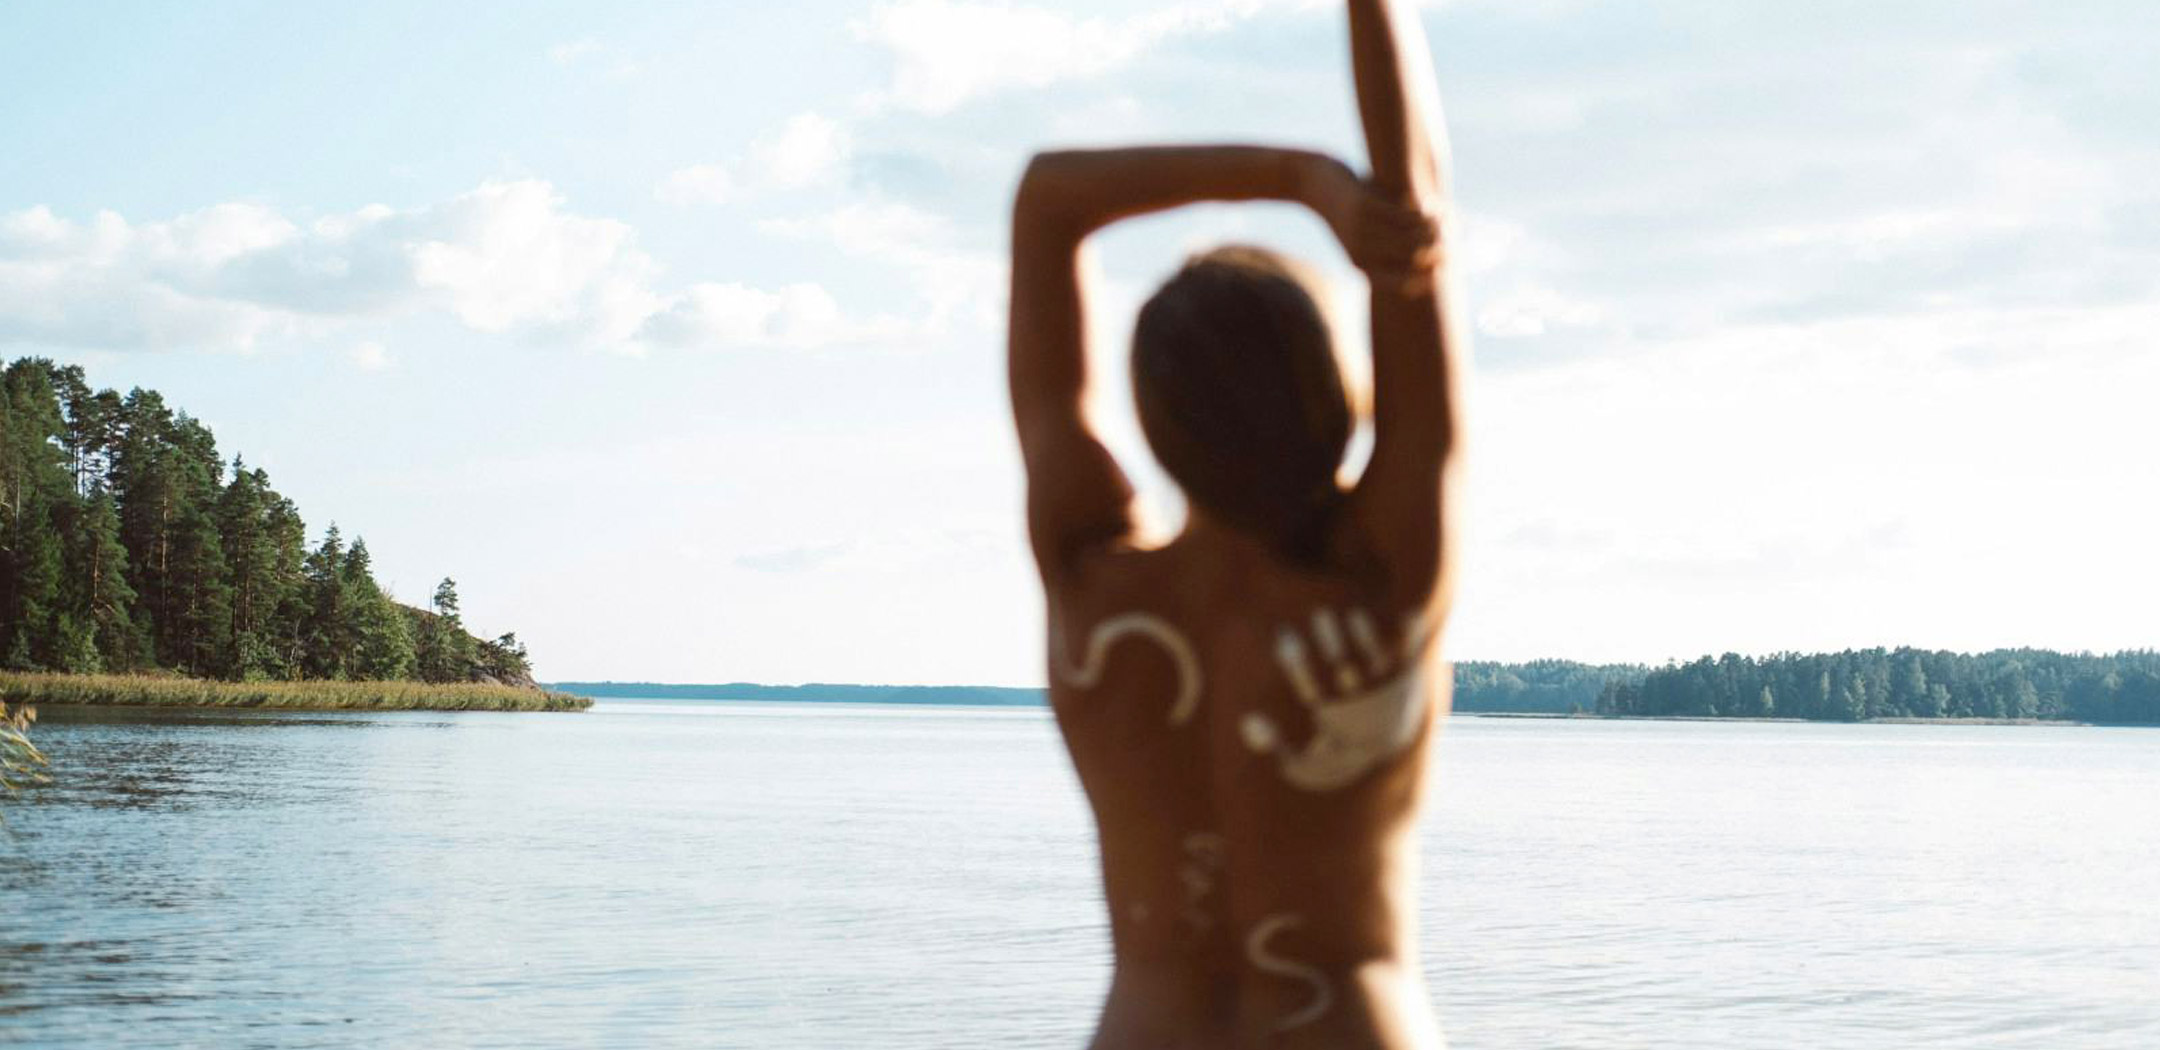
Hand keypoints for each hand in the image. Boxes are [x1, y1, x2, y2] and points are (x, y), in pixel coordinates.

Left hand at [1298, 154, 1441, 295]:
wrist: (1309, 182)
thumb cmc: (1341, 210)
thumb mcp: (1357, 235)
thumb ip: (1385, 248)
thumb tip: (1422, 257)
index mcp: (1360, 266)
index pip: (1403, 285)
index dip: (1430, 278)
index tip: (1447, 266)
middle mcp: (1361, 252)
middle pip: (1414, 258)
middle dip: (1440, 247)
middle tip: (1453, 234)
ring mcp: (1361, 228)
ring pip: (1413, 236)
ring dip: (1437, 227)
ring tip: (1446, 217)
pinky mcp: (1364, 204)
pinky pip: (1405, 214)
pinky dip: (1425, 211)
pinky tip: (1433, 204)